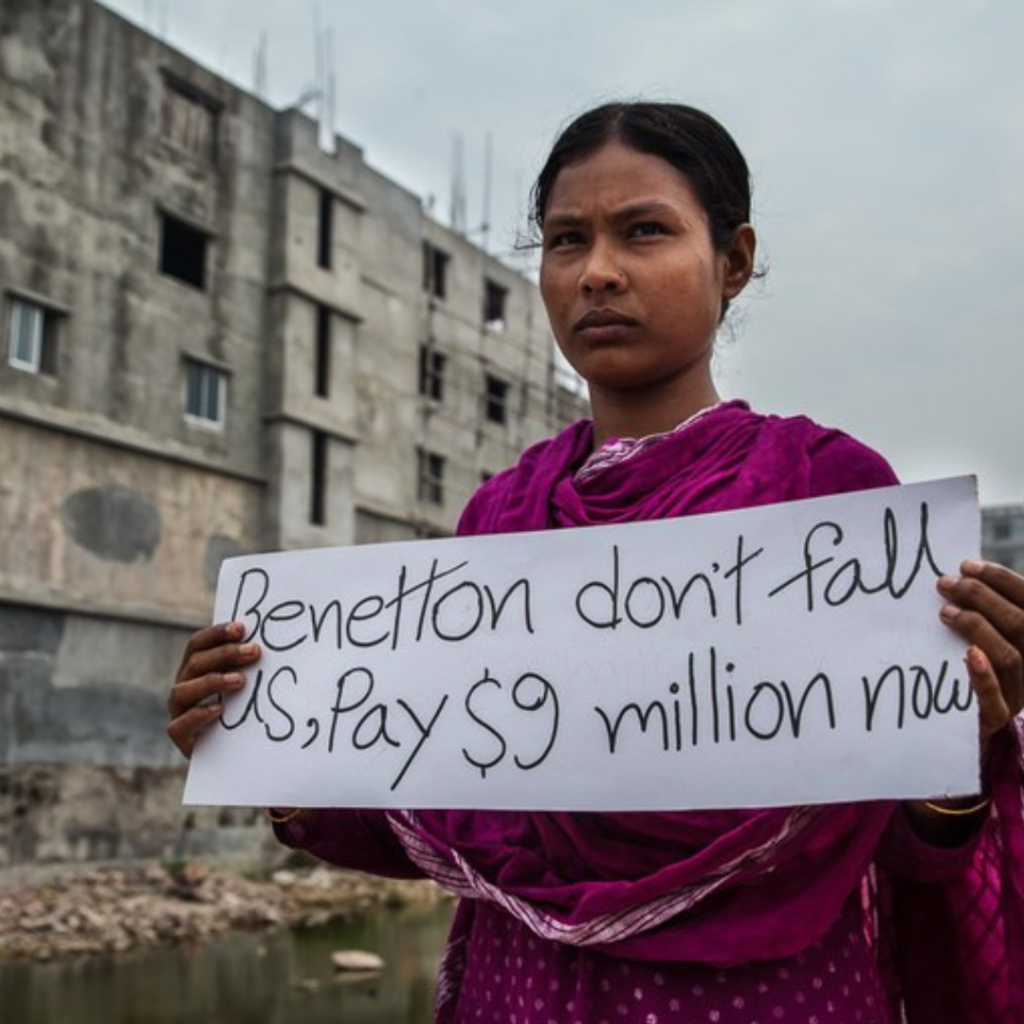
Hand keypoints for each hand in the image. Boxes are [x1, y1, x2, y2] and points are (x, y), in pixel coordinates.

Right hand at [167, 621, 260, 758]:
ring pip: (182, 691)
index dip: (217, 633)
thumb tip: (269, 644)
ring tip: (240, 681)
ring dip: (211, 682)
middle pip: (195, 662)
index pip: (198, 644)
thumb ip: (249, 665)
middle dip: (224, 653)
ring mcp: (178, 711)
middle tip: (254, 651)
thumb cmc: (242, 710)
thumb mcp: (245, 685)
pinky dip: (198, 715)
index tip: (242, 628)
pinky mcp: (180, 736)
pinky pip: (179, 725)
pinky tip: (219, 710)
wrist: (233, 753)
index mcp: (195, 668)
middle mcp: (183, 686)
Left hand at [937, 559, 1023, 752]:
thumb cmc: (979, 670)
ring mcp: (1021, 692)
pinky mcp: (999, 717)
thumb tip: (962, 575)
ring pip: (1010, 657)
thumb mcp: (989, 637)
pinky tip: (969, 654)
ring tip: (944, 612)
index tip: (966, 565)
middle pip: (1021, 624)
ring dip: (977, 628)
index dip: (1000, 580)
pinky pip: (996, 699)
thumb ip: (987, 613)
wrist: (977, 726)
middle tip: (945, 584)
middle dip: (982, 598)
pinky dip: (983, 675)